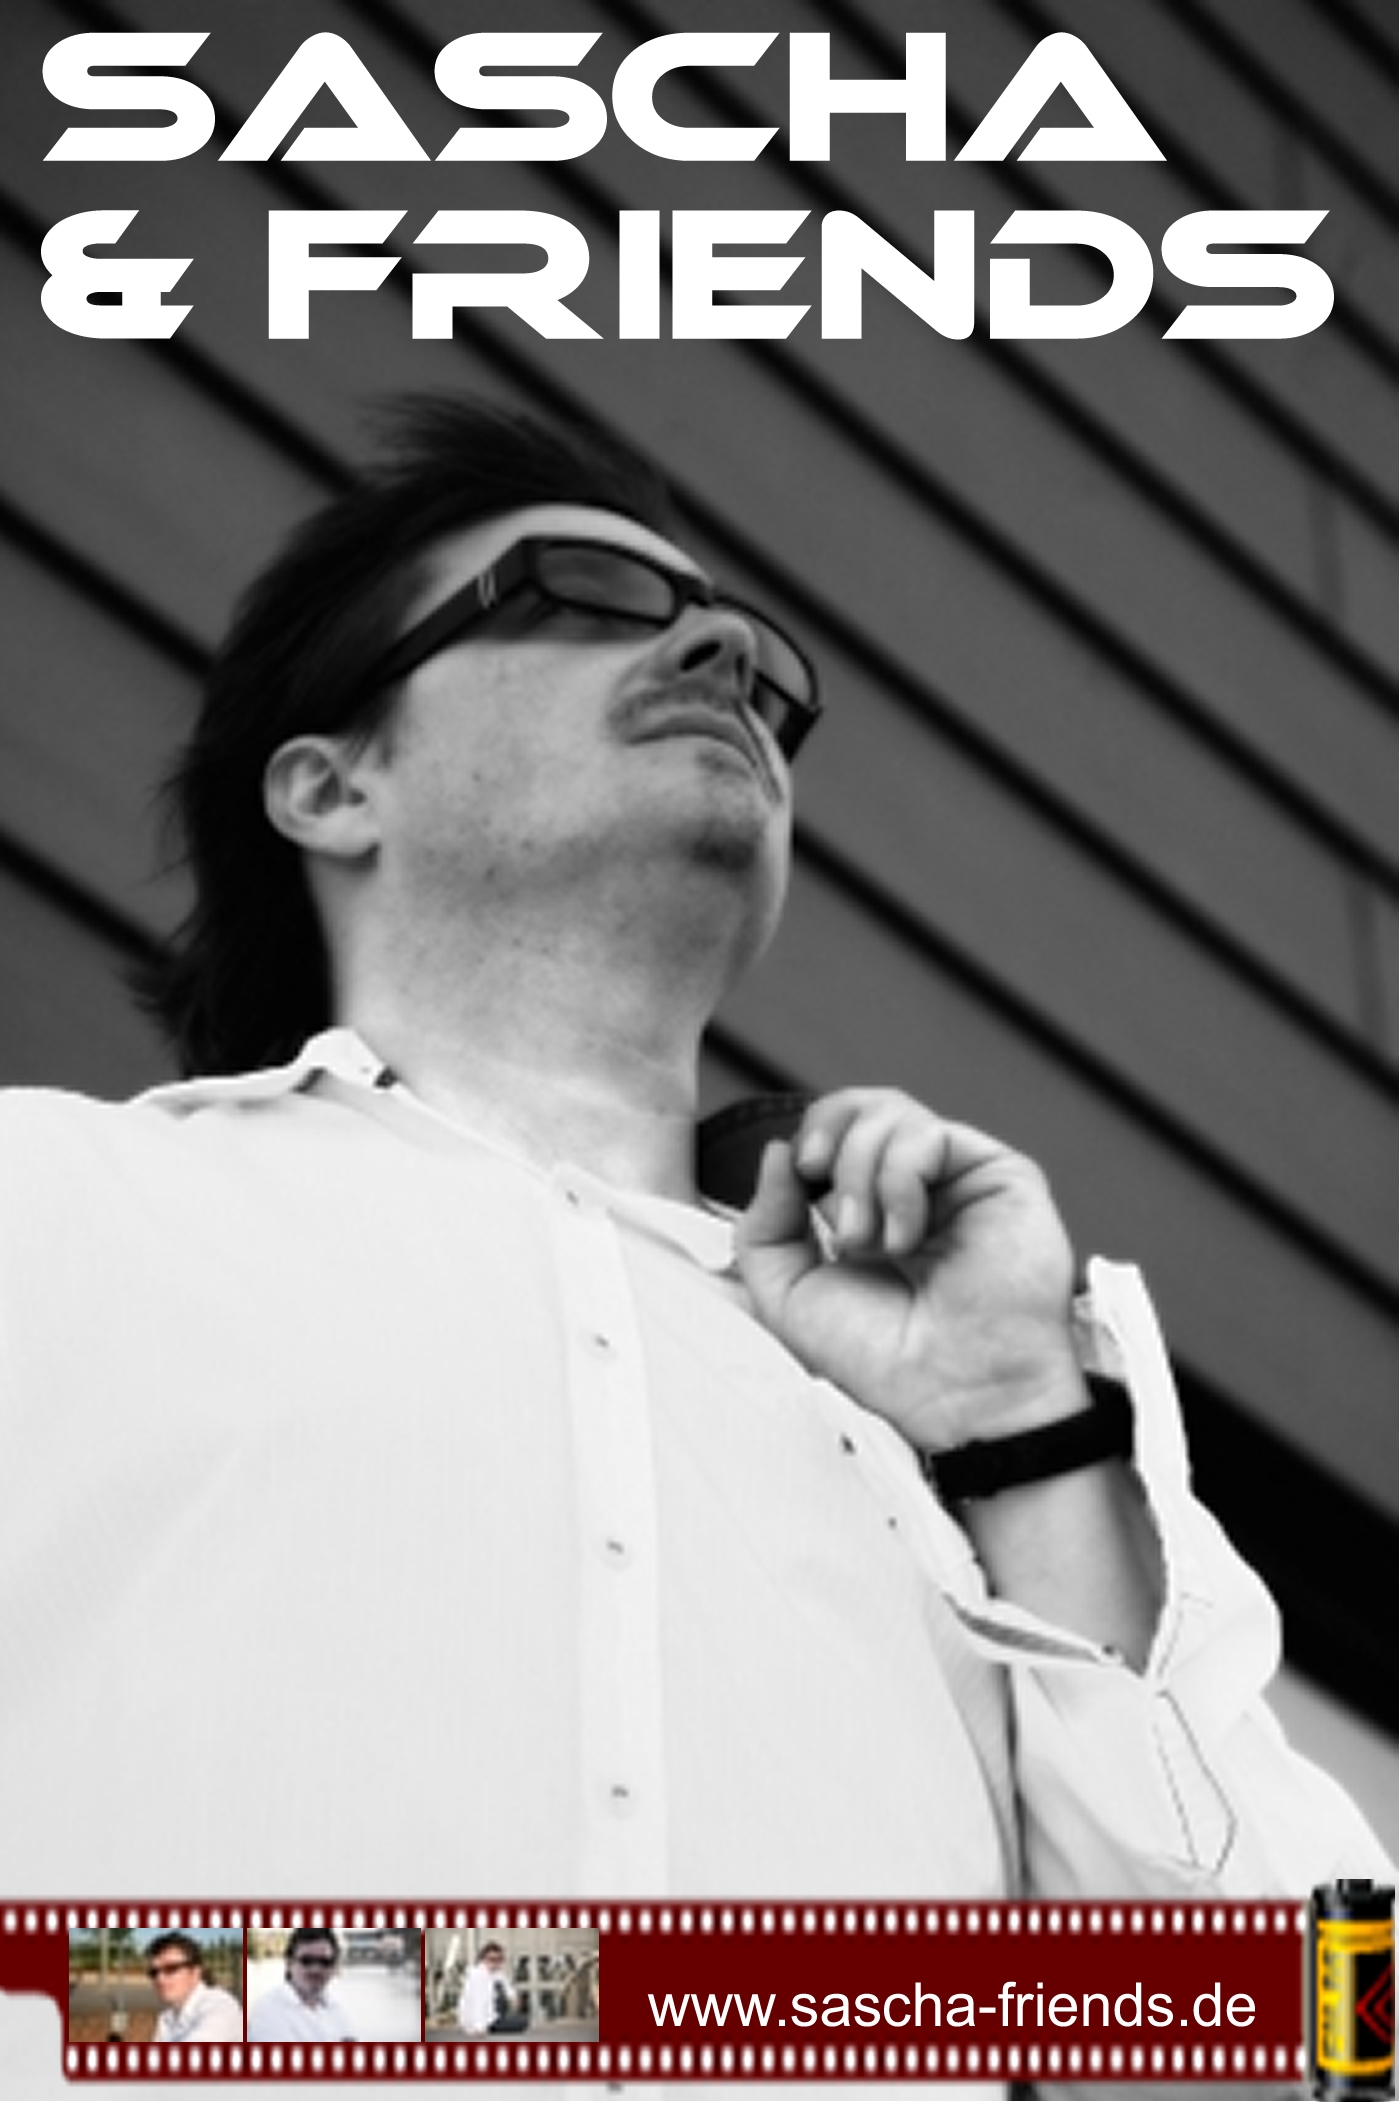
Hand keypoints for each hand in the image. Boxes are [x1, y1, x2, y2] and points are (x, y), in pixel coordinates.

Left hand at [733, 1089, 1085, 1452]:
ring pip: (891, 1111)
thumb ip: (764, 1222)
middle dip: (828, 1141)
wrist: (950, 1394)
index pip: (836, 1128)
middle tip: (826, 1201)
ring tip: (871, 1241)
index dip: (811, 1136)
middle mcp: (916, 1186)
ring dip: (860, 1174)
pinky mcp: (1000, 1173)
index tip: (800, 1176)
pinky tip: (907, 1236)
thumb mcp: (788, 1294)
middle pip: (861, 1105)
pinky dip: (898, 1180)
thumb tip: (779, 1150)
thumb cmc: (880, 1358)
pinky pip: (928, 1135)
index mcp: (870, 1205)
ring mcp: (959, 1177)